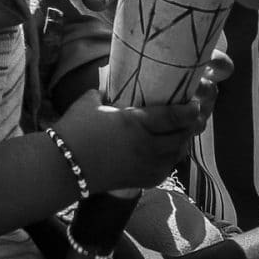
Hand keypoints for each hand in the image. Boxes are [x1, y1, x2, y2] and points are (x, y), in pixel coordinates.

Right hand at [51, 89, 215, 195]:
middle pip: (181, 136)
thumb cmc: (75, 129)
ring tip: (182, 132)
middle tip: (193, 117)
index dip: (189, 110)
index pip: (174, 117)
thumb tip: (113, 78)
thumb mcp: (91, 101)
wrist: (63, 165)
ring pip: (177, 154)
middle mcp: (147, 146)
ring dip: (182, 142)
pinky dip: (171, 158)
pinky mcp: (143, 180)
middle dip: (190, 126)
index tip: (195, 104)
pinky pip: (167, 168)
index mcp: (136, 123)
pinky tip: (168, 151)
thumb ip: (108, 90)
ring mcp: (146, 166)